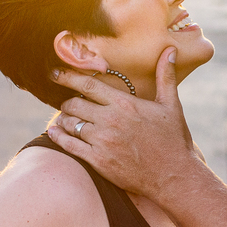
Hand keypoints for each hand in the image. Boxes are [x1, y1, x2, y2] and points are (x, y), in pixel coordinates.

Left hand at [48, 47, 197, 198]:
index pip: (89, 85)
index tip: (56, 73)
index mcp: (125, 104)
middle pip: (74, 104)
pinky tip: (53, 132)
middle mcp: (110, 120)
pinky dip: (58, 137)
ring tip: (62, 118)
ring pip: (70, 124)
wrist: (173, 175)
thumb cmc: (173, 140)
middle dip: (66, 102)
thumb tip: (169, 50)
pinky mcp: (98, 161)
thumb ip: (165, 76)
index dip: (68, 77)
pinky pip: (69, 146)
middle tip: (65, 102)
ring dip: (63, 119)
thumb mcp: (171, 105)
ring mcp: (102, 141)